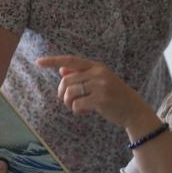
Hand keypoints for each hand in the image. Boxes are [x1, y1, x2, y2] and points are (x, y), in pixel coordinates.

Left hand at [36, 55, 153, 129]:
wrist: (133, 109)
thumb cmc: (114, 95)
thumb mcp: (99, 81)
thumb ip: (81, 75)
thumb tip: (61, 70)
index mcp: (97, 66)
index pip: (71, 60)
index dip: (53, 61)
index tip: (38, 62)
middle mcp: (98, 73)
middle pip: (66, 81)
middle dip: (62, 93)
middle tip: (68, 101)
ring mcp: (100, 86)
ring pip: (69, 93)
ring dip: (68, 103)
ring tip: (77, 107)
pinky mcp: (101, 100)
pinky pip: (76, 105)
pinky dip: (76, 110)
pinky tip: (84, 112)